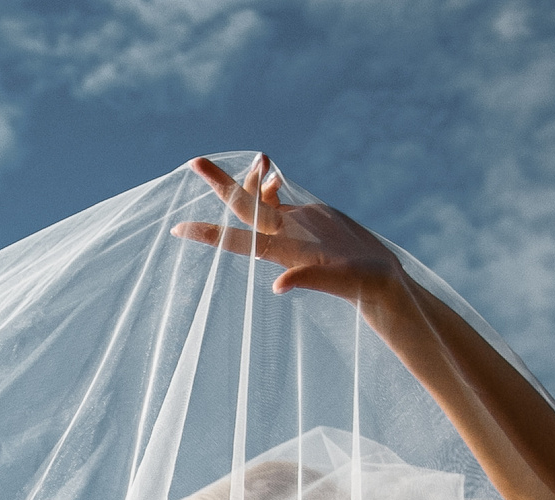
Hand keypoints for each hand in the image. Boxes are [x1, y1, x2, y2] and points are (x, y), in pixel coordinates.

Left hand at [169, 155, 406, 304]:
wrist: (378, 279)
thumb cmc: (360, 284)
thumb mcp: (336, 281)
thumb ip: (307, 279)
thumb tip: (278, 286)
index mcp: (280, 251)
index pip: (233, 241)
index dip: (206, 234)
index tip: (176, 228)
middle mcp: (279, 238)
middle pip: (240, 208)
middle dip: (219, 184)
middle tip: (195, 160)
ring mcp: (291, 227)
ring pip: (258, 199)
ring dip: (250, 178)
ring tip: (261, 158)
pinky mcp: (306, 218)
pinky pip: (277, 199)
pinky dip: (269, 183)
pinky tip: (269, 171)